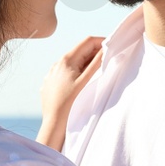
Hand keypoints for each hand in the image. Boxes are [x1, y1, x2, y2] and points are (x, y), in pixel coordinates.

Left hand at [37, 36, 103, 150]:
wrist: (53, 123)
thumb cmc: (70, 104)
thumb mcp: (86, 81)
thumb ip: (97, 63)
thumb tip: (106, 48)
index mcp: (66, 60)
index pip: (88, 42)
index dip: (102, 42)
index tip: (113, 48)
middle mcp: (57, 64)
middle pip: (81, 51)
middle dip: (96, 53)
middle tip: (109, 60)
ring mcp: (53, 73)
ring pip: (75, 62)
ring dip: (87, 63)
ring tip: (98, 73)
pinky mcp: (51, 84)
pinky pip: (67, 73)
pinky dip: (78, 73)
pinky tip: (84, 83)